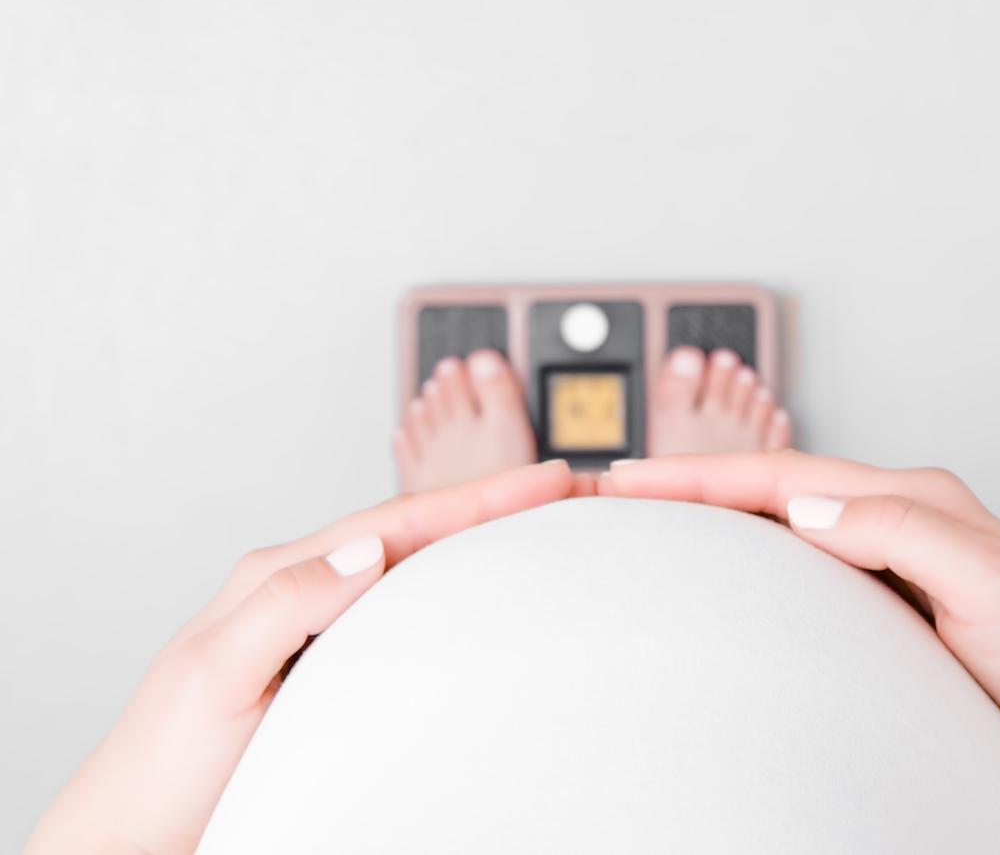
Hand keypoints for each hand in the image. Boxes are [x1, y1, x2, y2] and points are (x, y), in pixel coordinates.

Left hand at [24, 460, 574, 854]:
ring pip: (414, 567)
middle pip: (414, 532)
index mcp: (278, 578)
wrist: (136, 835)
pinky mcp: (330, 665)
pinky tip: (477, 592)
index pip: (394, 524)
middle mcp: (303, 591)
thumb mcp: (213, 676)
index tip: (540, 479)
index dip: (474, 499)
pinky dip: (450, 590)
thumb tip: (364, 549)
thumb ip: (284, 605)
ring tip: (536, 526)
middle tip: (563, 492)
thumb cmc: (162, 766)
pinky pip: (403, 612)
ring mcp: (319, 627)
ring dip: (476, 541)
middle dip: (491, 505)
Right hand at [601, 450, 999, 854]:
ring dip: (715, 513)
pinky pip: (798, 560)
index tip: (635, 478)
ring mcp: (886, 554)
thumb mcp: (992, 582)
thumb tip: (809, 508)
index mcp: (910, 499)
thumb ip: (904, 532)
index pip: (783, 479)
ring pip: (779, 519)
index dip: (703, 476)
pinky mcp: (882, 594)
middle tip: (620, 490)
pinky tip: (726, 565)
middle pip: (769, 488)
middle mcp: (892, 516)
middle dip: (690, 483)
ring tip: (654, 516)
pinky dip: (749, 551)